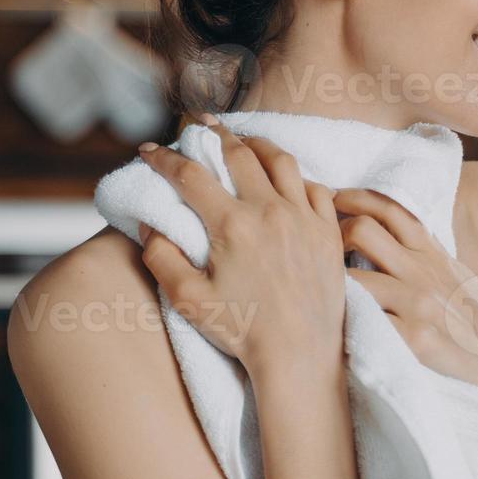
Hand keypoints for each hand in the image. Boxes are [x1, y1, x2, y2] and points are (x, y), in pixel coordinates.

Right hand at [134, 118, 347, 377]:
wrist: (300, 355)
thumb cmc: (242, 332)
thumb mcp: (187, 300)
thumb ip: (161, 257)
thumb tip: (149, 223)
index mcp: (232, 226)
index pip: (191, 175)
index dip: (165, 158)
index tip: (150, 150)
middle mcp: (270, 212)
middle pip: (239, 154)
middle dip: (214, 133)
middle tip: (200, 123)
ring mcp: (304, 218)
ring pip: (282, 161)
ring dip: (258, 145)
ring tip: (244, 140)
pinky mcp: (328, 231)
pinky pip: (315, 187)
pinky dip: (297, 175)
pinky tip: (286, 178)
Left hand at [334, 188, 477, 407]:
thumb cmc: (477, 321)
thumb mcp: (454, 275)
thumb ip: (423, 254)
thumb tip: (386, 234)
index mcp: (433, 253)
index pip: (389, 208)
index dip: (352, 197)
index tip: (329, 199)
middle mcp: (424, 272)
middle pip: (363, 229)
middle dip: (332, 236)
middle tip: (316, 251)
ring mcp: (418, 305)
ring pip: (354, 277)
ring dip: (329, 284)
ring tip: (318, 295)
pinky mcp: (414, 341)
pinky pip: (364, 322)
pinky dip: (344, 323)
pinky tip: (333, 330)